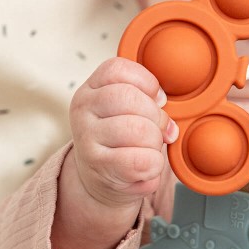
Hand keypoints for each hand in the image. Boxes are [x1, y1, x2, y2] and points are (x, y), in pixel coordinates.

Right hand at [69, 57, 178, 209]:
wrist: (102, 179)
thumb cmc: (123, 140)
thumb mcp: (129, 111)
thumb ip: (147, 100)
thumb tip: (165, 110)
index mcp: (92, 89)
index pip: (117, 69)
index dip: (147, 82)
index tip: (157, 100)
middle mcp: (84, 110)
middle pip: (130, 97)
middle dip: (156, 115)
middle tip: (158, 129)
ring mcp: (87, 139)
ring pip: (139, 129)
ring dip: (155, 141)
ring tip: (149, 148)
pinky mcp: (100, 167)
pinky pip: (142, 160)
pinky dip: (154, 165)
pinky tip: (145, 166)